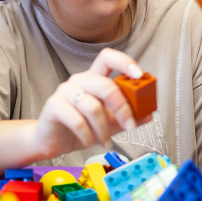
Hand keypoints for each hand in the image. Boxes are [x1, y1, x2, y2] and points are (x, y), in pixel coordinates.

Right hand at [32, 48, 150, 158]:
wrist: (52, 141)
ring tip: (105, 141)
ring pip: (92, 106)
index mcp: (94, 78)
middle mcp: (79, 81)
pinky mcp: (54, 106)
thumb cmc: (81, 127)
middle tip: (129, 125)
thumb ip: (128, 117)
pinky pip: (76, 120)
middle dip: (122, 107)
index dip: (124, 62)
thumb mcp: (110, 123)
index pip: (107, 58)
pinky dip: (87, 136)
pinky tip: (89, 142)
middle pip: (105, 85)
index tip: (139, 75)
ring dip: (103, 129)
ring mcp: (65, 91)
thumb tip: (149, 114)